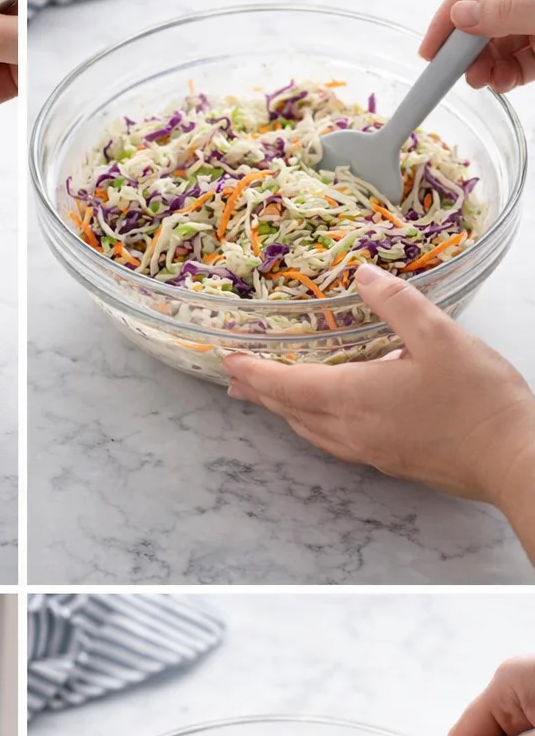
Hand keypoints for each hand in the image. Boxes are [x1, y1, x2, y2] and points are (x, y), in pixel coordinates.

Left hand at [223, 264, 534, 509]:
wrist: (512, 459)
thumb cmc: (478, 400)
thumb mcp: (441, 337)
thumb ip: (396, 303)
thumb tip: (362, 274)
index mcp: (354, 397)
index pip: (287, 385)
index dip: (254, 372)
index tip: (229, 359)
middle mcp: (350, 431)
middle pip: (290, 411)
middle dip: (260, 392)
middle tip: (236, 378)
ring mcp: (368, 451)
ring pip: (310, 431)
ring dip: (285, 411)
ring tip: (268, 397)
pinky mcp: (387, 462)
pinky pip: (333, 442)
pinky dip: (314, 424)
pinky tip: (324, 417)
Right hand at [420, 0, 534, 91]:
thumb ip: (508, 10)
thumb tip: (459, 15)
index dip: (452, 8)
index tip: (430, 46)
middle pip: (488, 11)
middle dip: (468, 45)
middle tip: (453, 70)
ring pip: (501, 39)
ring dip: (484, 64)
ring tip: (480, 80)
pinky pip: (520, 59)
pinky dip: (507, 74)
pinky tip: (502, 82)